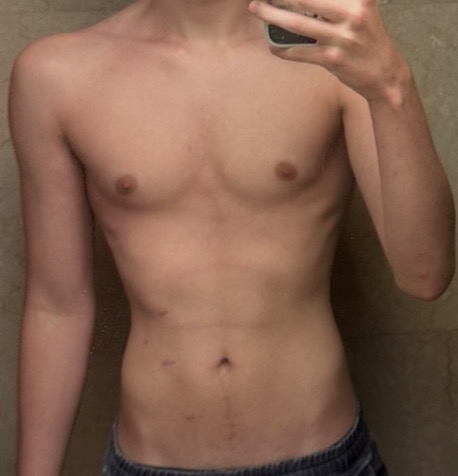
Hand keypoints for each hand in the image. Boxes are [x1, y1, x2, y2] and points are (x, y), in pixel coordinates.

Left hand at [249, 0, 409, 100]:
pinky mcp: (333, 59)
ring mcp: (342, 37)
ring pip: (298, 24)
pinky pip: (300, 52)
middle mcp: (352, 14)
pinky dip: (284, 49)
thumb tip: (302, 2)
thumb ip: (338, 3)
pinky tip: (273, 46)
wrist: (385, 73)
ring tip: (257, 10)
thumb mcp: (361, 10)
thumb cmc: (368, 40)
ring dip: (272, 16)